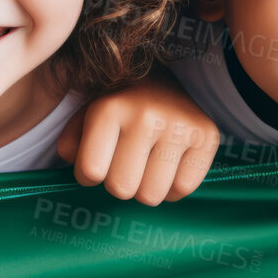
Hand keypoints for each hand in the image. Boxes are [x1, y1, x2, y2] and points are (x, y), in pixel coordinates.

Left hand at [55, 73, 217, 204]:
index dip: (88, 176)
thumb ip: (71, 143)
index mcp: (110, 109)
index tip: (96, 165)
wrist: (163, 82)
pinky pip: (183, 188)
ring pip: (152, 195)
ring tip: (145, 168)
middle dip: (118, 184)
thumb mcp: (85, 117)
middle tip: (123, 166)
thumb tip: (77, 165)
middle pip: (122, 189)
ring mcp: (180, 126)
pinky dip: (172, 188)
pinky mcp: (207, 136)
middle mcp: (146, 115)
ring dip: (145, 189)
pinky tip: (167, 169)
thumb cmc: (118, 109)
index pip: (90, 171)